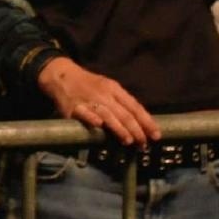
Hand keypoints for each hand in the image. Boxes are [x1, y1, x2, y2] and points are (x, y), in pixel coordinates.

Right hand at [36, 58, 160, 147]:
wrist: (62, 75)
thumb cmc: (88, 84)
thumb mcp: (108, 87)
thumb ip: (121, 102)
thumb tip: (139, 121)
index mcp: (114, 89)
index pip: (135, 107)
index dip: (147, 121)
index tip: (156, 135)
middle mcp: (104, 95)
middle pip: (124, 113)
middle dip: (136, 130)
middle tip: (144, 143)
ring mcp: (89, 101)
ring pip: (108, 115)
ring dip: (119, 129)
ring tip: (129, 141)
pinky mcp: (73, 107)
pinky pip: (84, 113)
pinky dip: (92, 119)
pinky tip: (99, 126)